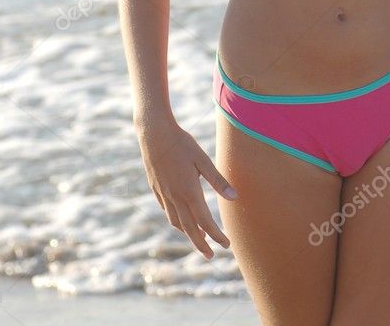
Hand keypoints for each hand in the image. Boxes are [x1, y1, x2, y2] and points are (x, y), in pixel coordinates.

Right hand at [135, 114, 238, 259]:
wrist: (154, 134)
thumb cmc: (182, 144)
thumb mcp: (203, 160)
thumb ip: (218, 180)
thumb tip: (235, 198)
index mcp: (189, 191)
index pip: (205, 221)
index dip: (216, 235)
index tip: (226, 244)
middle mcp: (175, 197)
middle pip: (190, 228)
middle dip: (201, 244)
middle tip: (211, 255)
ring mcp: (164, 194)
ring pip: (176, 222)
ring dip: (188, 234)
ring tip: (198, 240)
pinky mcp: (156, 189)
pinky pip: (167, 212)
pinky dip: (176, 222)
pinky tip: (180, 221)